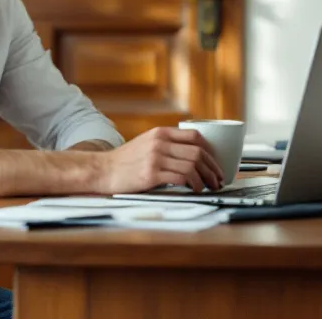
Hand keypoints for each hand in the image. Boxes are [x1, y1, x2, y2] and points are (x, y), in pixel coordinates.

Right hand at [93, 127, 224, 194]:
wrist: (103, 170)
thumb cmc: (124, 161)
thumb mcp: (146, 143)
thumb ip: (165, 144)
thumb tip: (190, 155)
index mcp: (160, 133)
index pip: (194, 136)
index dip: (210, 150)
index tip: (215, 162)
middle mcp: (160, 142)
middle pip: (197, 153)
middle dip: (213, 168)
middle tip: (218, 179)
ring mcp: (155, 157)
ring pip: (192, 166)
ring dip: (205, 178)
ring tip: (209, 186)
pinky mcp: (151, 174)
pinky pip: (181, 178)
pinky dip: (192, 184)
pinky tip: (194, 189)